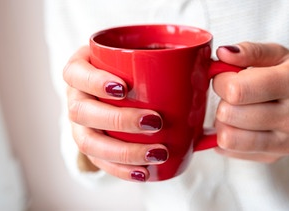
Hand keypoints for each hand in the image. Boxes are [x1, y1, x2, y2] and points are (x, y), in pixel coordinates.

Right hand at [63, 46, 167, 181]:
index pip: (75, 72)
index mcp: (82, 69)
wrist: (113, 89)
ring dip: (122, 151)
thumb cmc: (129, 70)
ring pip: (87, 142)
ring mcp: (80, 124)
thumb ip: (165, 57)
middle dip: (118, 119)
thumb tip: (212, 66)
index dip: (94, 81)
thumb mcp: (140, 56)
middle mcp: (76, 96)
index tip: (124, 88)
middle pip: (81, 111)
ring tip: (156, 153)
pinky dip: (121, 170)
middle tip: (154, 122)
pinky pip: (98, 162)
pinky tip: (143, 172)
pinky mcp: (91, 145)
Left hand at [213, 42, 288, 162]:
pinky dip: (227, 137)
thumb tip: (223, 53)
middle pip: (229, 114)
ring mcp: (286, 142)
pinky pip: (230, 151)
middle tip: (232, 95)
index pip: (237, 90)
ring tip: (234, 110)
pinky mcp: (273, 157)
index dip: (221, 81)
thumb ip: (249, 51)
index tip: (225, 77)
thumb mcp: (277, 54)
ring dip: (222, 122)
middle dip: (222, 101)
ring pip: (228, 138)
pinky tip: (238, 125)